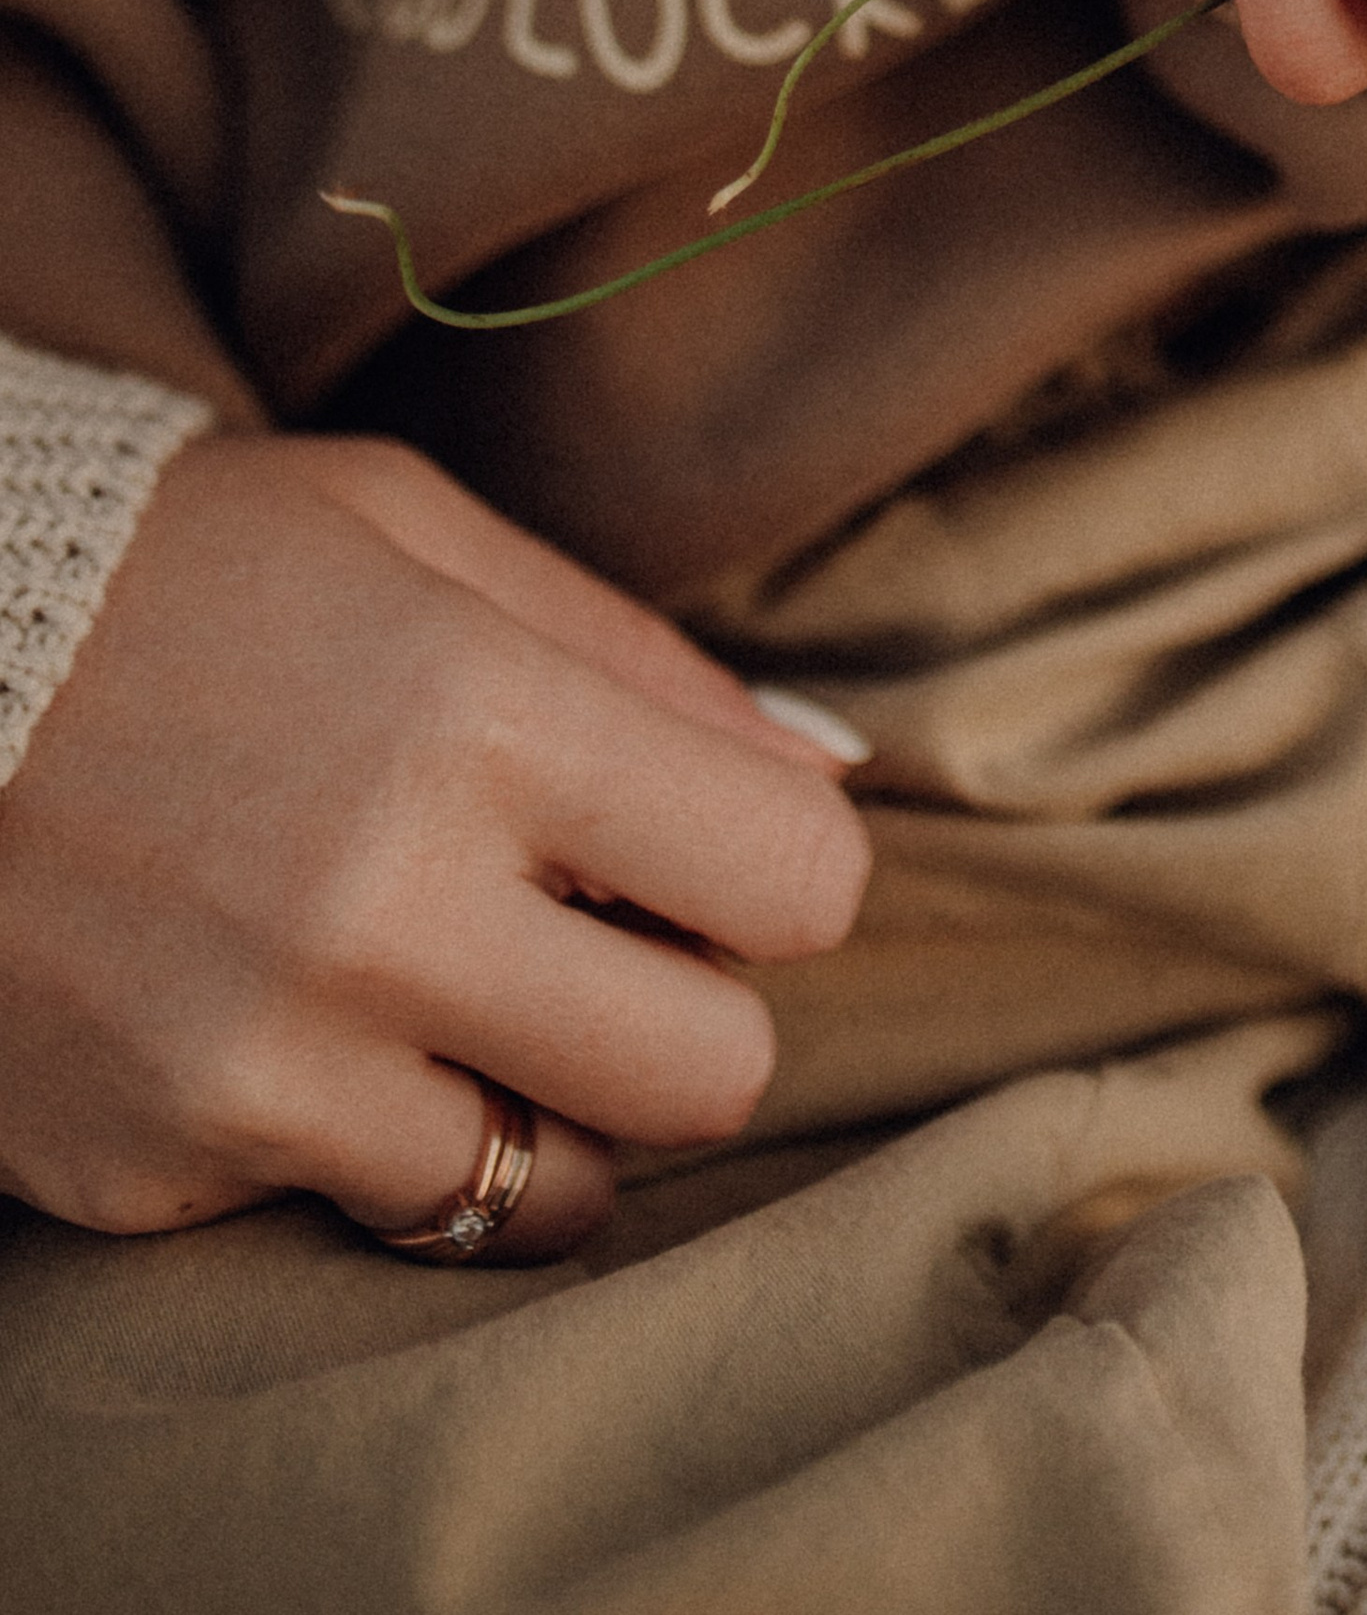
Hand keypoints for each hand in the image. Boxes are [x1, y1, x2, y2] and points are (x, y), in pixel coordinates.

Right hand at [0, 432, 866, 1254]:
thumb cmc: (187, 572)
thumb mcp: (417, 536)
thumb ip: (635, 656)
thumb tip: (827, 767)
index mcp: (479, 717)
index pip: (796, 880)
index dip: (778, 868)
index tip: (708, 846)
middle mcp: (383, 908)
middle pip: (712, 1074)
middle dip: (689, 1010)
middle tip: (597, 936)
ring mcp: (263, 1060)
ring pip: (560, 1188)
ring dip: (547, 1101)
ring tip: (459, 991)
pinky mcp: (160, 1162)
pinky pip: (374, 1210)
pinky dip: (375, 1137)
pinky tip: (307, 1020)